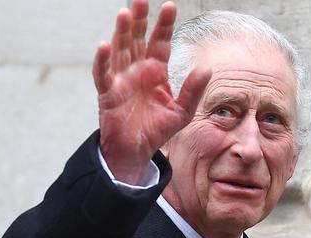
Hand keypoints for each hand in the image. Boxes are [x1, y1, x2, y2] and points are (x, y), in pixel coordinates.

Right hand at [92, 0, 211, 183]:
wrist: (137, 150)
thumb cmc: (157, 129)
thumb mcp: (182, 111)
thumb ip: (193, 90)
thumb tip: (207, 68)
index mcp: (155, 71)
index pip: (160, 42)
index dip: (164, 24)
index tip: (170, 5)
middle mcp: (137, 70)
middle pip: (137, 39)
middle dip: (139, 19)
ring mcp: (121, 79)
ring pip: (120, 50)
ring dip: (121, 32)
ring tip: (124, 13)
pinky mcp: (108, 93)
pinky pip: (103, 74)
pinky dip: (102, 61)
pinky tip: (103, 45)